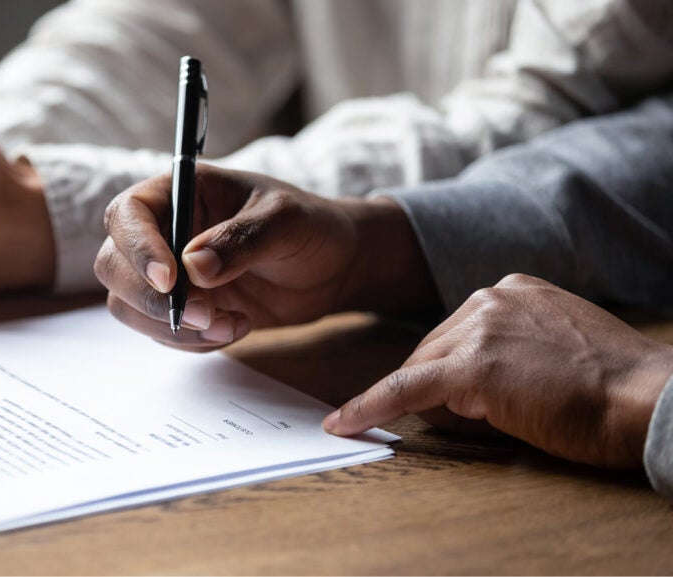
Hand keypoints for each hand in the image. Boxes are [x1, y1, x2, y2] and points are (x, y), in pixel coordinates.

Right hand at [94, 165, 436, 350]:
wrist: (333, 268)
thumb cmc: (311, 227)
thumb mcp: (286, 222)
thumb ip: (242, 239)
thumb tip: (194, 266)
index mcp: (180, 191)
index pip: (128, 214)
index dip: (138, 247)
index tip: (171, 279)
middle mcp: (163, 231)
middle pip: (114, 265)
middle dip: (153, 298)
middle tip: (204, 315)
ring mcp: (167, 273)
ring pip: (130, 305)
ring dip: (174, 327)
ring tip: (232, 324)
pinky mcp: (179, 308)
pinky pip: (159, 332)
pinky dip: (192, 341)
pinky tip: (237, 326)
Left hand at [325, 274, 672, 467]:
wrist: (647, 400)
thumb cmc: (613, 387)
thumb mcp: (556, 349)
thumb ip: (507, 350)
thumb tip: (459, 388)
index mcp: (512, 288)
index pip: (454, 332)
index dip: (451, 370)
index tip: (441, 389)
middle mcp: (490, 297)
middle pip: (430, 349)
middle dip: (439, 388)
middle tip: (486, 415)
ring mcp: (478, 328)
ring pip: (422, 372)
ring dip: (439, 404)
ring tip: (500, 418)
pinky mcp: (470, 367)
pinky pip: (404, 389)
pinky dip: (371, 406)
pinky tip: (344, 422)